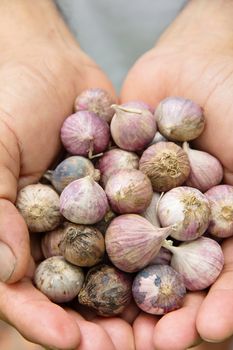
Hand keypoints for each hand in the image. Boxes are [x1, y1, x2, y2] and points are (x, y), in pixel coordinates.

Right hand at [0, 1, 134, 348]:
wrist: (45, 64)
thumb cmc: (5, 100)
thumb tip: (7, 271)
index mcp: (13, 231)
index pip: (23, 293)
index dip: (43, 321)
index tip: (73, 341)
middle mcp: (52, 231)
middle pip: (74, 293)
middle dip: (98, 325)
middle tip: (130, 348)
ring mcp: (88, 216)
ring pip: (110, 270)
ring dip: (133, 300)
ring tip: (162, 325)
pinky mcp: (118, 195)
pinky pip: (136, 228)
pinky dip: (154, 252)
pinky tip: (177, 272)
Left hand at [121, 0, 232, 347]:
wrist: (193, 67)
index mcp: (217, 229)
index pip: (220, 282)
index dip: (217, 309)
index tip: (203, 331)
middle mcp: (177, 227)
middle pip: (172, 282)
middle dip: (165, 312)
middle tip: (155, 341)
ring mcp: (141, 209)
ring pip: (131, 260)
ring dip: (125, 291)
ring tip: (113, 320)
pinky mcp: (110, 186)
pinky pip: (98, 218)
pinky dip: (91, 241)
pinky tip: (79, 263)